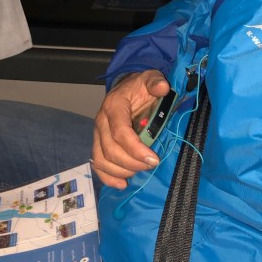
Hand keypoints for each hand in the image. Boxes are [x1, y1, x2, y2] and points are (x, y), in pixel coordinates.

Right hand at [92, 70, 170, 187]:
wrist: (126, 88)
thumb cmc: (139, 86)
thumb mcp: (150, 78)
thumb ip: (156, 81)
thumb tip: (163, 88)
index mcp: (114, 106)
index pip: (120, 132)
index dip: (135, 149)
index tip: (153, 159)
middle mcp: (101, 121)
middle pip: (110, 150)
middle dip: (132, 163)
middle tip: (152, 164)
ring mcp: (98, 134)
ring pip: (102, 160)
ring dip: (122, 171)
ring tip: (140, 171)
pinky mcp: (98, 143)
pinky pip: (97, 164)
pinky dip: (108, 177)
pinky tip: (123, 184)